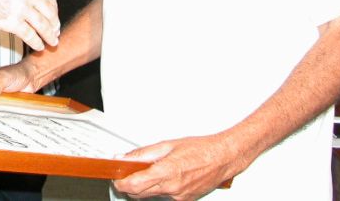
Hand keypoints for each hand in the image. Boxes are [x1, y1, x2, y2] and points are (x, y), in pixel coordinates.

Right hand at [0, 0, 58, 50]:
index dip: (53, 8)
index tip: (53, 16)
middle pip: (49, 11)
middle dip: (54, 24)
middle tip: (55, 32)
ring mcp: (21, 7)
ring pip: (43, 25)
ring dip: (49, 36)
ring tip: (52, 43)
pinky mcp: (12, 22)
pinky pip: (30, 35)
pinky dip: (36, 42)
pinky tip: (38, 46)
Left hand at [112, 133, 240, 199]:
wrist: (223, 158)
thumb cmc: (200, 149)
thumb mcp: (167, 145)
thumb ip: (143, 153)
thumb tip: (125, 157)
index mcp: (166, 172)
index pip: (134, 185)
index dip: (121, 183)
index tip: (116, 177)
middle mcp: (172, 188)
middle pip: (139, 194)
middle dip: (129, 187)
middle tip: (125, 174)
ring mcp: (179, 197)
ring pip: (151, 196)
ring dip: (143, 188)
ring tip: (145, 173)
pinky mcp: (185, 200)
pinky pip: (164, 197)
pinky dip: (157, 189)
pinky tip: (161, 177)